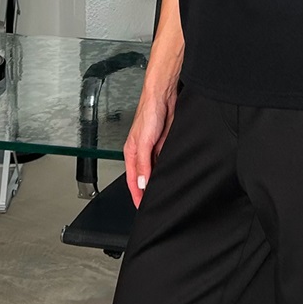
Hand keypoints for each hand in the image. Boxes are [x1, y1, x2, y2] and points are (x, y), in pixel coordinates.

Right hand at [123, 78, 177, 207]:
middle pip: (143, 177)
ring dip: (157, 180)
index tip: (141, 207)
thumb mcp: (144, 142)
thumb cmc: (149, 112)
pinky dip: (166, 168)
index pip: (133, 180)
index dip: (136, 195)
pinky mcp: (164, 143)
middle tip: (153, 204)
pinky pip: (164, 161)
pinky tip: (171, 174)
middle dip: (146, 190)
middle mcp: (142, 152)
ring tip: (162, 192)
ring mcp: (153, 148)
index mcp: (131, 152)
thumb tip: (142, 183)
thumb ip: (143, 164)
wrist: (163, 96)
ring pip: (154, 170)